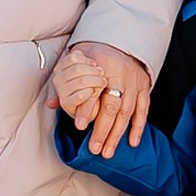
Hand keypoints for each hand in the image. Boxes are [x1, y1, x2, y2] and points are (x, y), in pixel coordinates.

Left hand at [51, 40, 152, 157]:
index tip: (80, 126)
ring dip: (117, 134)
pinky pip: (143, 110)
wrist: (122, 44)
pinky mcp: (144, 88)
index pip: (93, 91)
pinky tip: (132, 142)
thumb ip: (66, 85)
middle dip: (103, 129)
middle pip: (111, 105)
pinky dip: (138, 127)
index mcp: (102, 67)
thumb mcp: (80, 64)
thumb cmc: (97, 57)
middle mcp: (120, 75)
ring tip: (108, 151)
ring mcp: (134, 82)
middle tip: (94, 148)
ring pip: (127, 111)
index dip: (86, 109)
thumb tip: (51, 104)